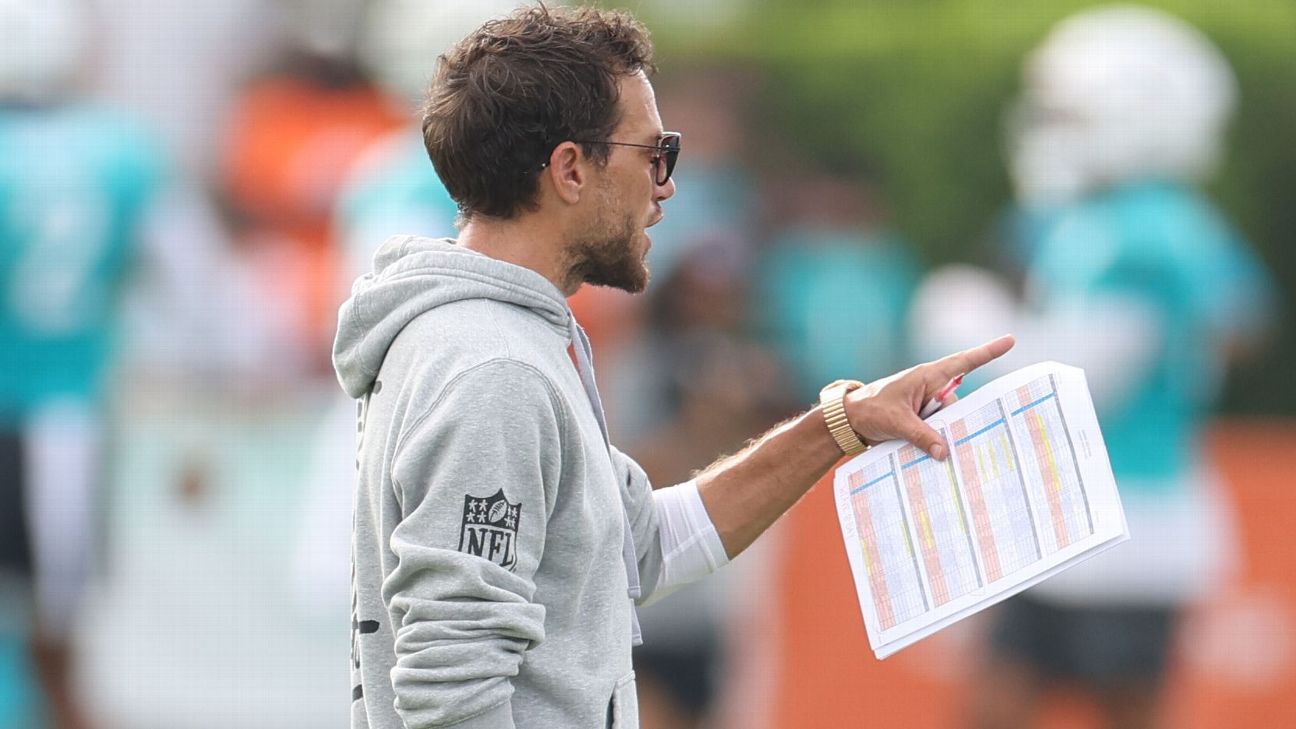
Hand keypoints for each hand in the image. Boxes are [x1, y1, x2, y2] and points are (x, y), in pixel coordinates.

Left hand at [844, 335, 1014, 459]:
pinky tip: (931, 452)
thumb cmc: (870, 410)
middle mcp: (931, 388)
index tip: (1010, 341)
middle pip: (958, 404)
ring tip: (925, 445)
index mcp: (926, 376)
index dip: (987, 352)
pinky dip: (936, 440)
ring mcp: (927, 404)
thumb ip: (921, 436)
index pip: (963, 363)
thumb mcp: (896, 422)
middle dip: (958, 420)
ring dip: (943, 434)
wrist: (850, 420)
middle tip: (952, 437)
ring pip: (949, 420)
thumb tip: (944, 452)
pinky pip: (938, 430)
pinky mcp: (922, 419)